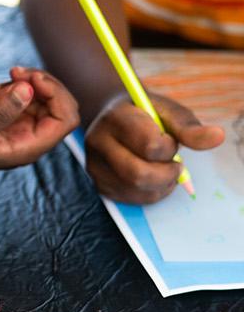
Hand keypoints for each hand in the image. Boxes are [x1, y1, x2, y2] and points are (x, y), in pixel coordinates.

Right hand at [0, 66, 79, 176]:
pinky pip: (20, 101)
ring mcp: (15, 133)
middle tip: (13, 71)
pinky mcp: (1, 124)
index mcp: (26, 149)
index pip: (66, 119)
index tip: (26, 78)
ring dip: (22, 86)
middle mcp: (26, 142)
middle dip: (40, 84)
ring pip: (39, 100)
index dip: (55, 93)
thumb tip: (28, 90)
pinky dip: (8, 90)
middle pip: (58, 106)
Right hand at [86, 90, 223, 203]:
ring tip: (164, 169)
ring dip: (161, 185)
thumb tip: (218, 137)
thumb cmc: (146, 113)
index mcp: (116, 117)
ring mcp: (94, 165)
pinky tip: (153, 178)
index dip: (169, 148)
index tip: (170, 140)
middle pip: (138, 174)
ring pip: (136, 190)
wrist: (114, 117)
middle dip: (167, 174)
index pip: (149, 145)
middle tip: (175, 165)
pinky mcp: (98, 184)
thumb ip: (189, 127)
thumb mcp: (168, 112)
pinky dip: (151, 193)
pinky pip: (131, 200)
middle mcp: (97, 141)